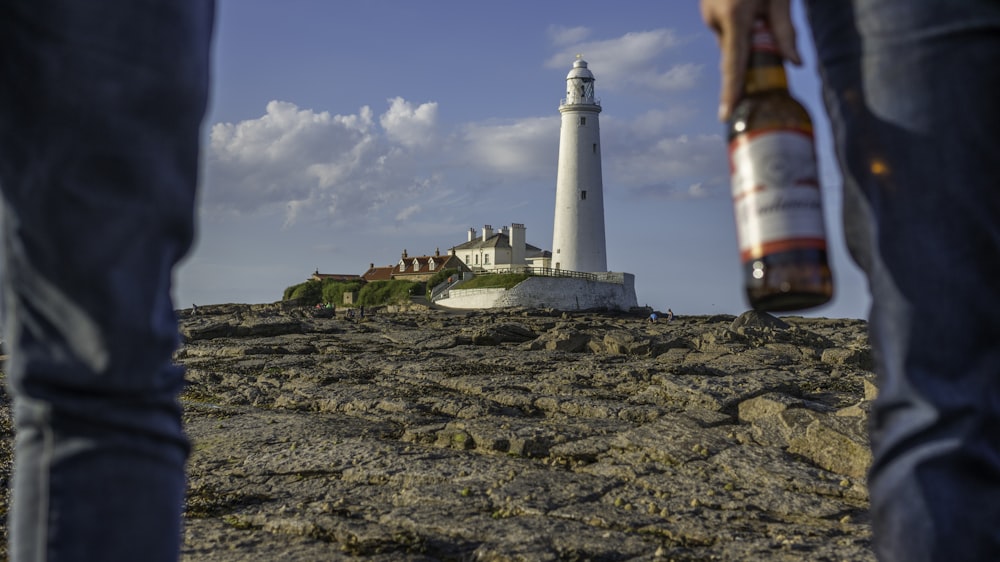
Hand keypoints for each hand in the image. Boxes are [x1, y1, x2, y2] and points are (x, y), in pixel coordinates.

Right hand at [700, 0, 800, 120]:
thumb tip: (795, 63)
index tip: (726, 116)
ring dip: (746, 35)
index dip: (730, 92)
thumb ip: (785, 30)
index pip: (733, 64)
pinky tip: (748, 3)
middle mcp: (715, 18)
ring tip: (760, 7)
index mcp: (734, 16)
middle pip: (733, 54)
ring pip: (730, 40)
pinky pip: (725, 27)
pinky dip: (739, 25)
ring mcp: (707, 12)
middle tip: (767, 37)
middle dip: (750, 56)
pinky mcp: (707, 8)